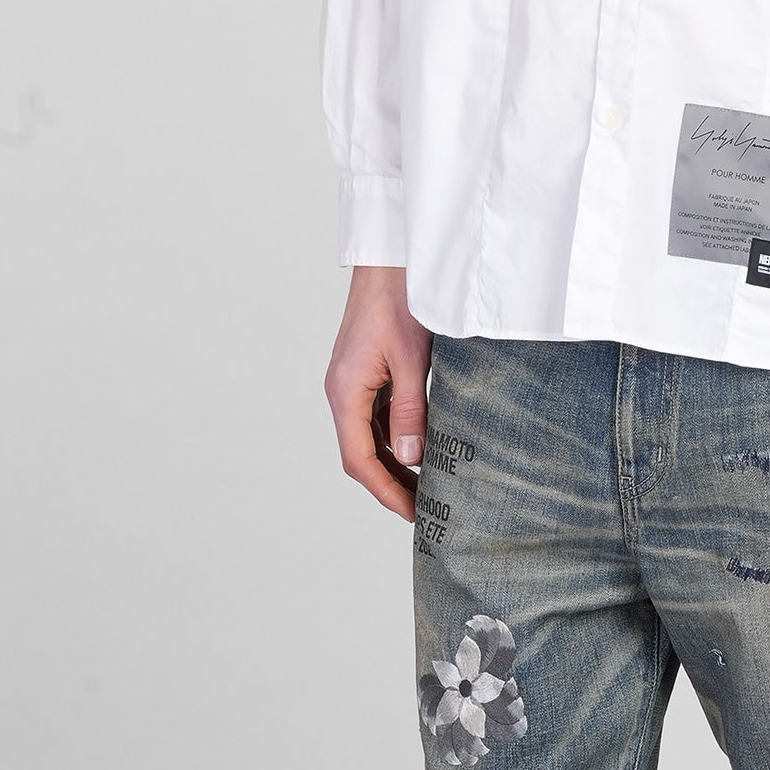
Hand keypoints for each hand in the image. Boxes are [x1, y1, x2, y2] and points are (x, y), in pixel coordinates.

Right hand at [324, 265, 433, 521]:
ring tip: (426, 484)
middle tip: (425, 508)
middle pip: (360, 452)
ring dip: (393, 461)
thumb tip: (410, 458)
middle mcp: (343, 389)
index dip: (386, 491)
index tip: (414, 514)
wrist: (392, 255)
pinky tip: (421, 443)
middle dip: (390, 483)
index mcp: (345, 390)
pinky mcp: (366, 368)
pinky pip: (376, 413)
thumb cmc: (400, 298)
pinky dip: (395, 435)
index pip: (359, 459)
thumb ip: (410, 410)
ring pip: (368, 434)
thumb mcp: (411, 358)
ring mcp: (353, 379)